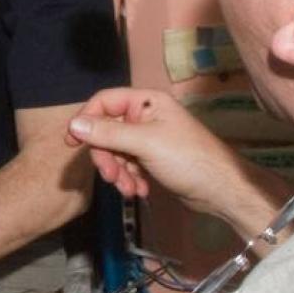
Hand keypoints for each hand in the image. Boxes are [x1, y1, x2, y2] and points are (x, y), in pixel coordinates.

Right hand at [65, 88, 279, 231]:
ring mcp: (149, 139)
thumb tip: (72, 124)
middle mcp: (145, 116)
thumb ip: (107, 133)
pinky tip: (140, 191)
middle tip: (111, 176)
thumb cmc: (187, 159)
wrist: (221, 191)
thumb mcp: (144, 143)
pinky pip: (128, 165)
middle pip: (107, 131)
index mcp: (145, 102)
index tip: (72, 143)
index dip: (86, 120)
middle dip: (107, 156)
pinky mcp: (152, 159)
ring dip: (118, 172)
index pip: (104, 102)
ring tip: (130, 190)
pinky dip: (130, 178)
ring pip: (116, 151)